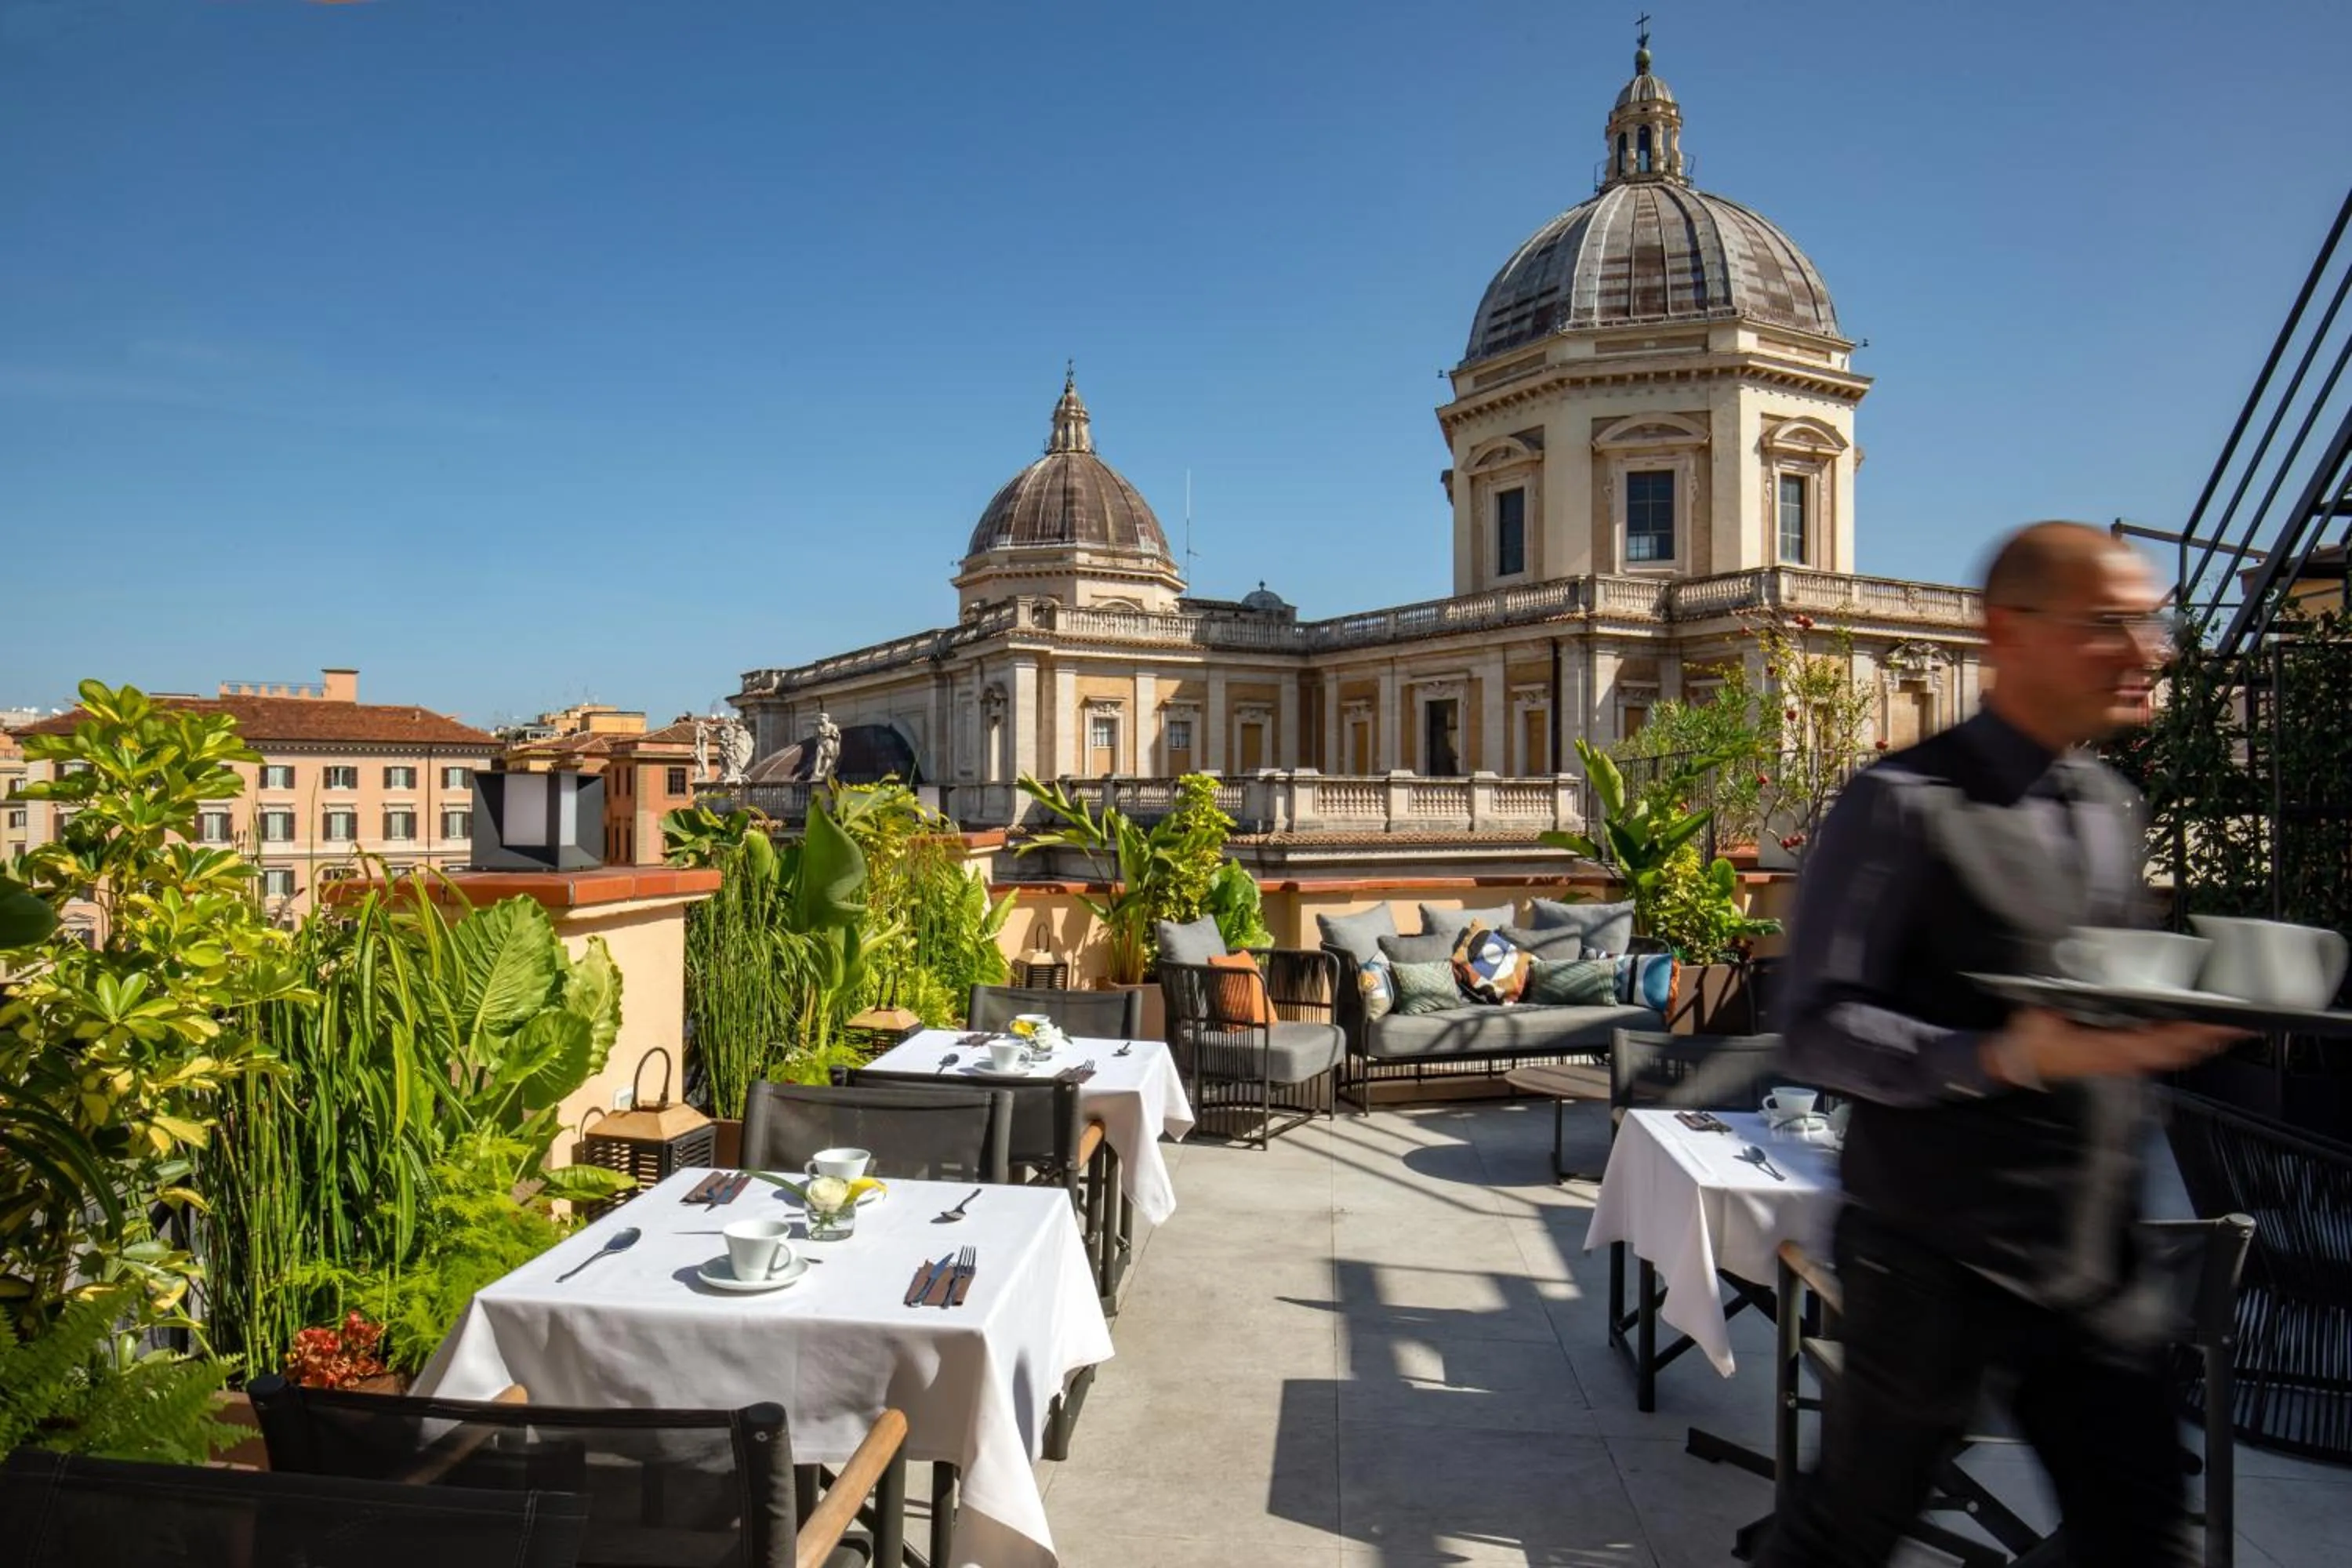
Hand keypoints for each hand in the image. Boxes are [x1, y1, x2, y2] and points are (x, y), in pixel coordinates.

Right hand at [1986, 1007, 2246, 1085]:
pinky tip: (2196, 1036)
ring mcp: (2126, 1061)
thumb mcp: (2040, 1016)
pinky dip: (2185, 1045)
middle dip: (2210, 1038)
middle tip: (2241, 1023)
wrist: (2017, 1066)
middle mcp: (2124, 1058)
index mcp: (2111, 1050)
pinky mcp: (2123, 1058)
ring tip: (2228, 1028)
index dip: (2193, 1033)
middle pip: (2179, 1051)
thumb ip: (2065, 1000)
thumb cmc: (2029, 1045)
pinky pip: (2163, 1054)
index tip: (2219, 1021)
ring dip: (2202, 1042)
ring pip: (2175, 1055)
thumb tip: (2091, 980)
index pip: (2162, 1043)